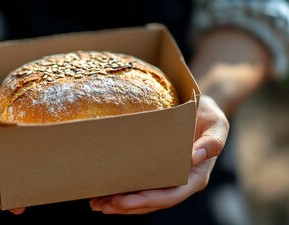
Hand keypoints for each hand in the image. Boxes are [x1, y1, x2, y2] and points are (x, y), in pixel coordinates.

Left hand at [89, 95, 228, 213]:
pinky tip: (103, 191)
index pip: (170, 196)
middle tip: (102, 205)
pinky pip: (139, 184)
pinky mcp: (157, 170)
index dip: (146, 201)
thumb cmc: (209, 115)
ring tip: (97, 203)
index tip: (123, 201)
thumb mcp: (218, 124)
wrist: (200, 109)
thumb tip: (196, 157)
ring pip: (143, 197)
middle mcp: (180, 182)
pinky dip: (122, 189)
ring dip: (120, 203)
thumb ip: (213, 141)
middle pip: (152, 202)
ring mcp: (167, 178)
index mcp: (194, 176)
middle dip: (127, 206)